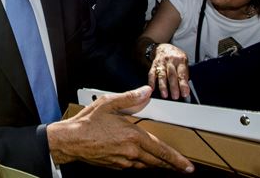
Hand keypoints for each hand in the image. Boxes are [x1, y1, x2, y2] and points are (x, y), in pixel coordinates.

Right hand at [47, 86, 193, 171]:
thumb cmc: (87, 122)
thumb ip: (130, 98)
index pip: (161, 151)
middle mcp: (131, 152)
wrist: (70, 140)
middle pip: (157, 162)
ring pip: (146, 165)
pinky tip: (141, 158)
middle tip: (183, 168)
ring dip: (156, 164)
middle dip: (172, 165)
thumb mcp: (109, 103)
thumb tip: (146, 92)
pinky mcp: (115, 166)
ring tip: (165, 162)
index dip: (177, 160)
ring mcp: (123, 161)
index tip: (188, 166)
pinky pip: (133, 166)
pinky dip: (141, 163)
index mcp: (133, 136)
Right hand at [148, 43, 189, 99]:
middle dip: (173, 87)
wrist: (164, 47)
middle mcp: (170, 61)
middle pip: (172, 75)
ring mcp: (161, 63)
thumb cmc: (176, 57)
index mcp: (180, 60)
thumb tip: (186, 88)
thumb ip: (185, 74)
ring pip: (162, 75)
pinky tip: (152, 88)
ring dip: (163, 86)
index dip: (183, 84)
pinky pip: (152, 73)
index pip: (182, 74)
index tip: (185, 93)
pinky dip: (151, 81)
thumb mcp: (184, 62)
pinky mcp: (153, 65)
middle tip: (175, 96)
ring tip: (165, 95)